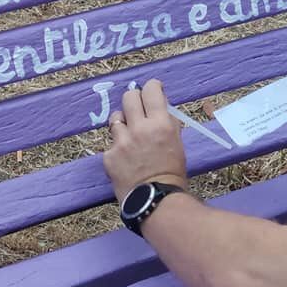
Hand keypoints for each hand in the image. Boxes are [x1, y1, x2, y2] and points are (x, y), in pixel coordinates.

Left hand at [104, 79, 188, 201]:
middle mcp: (140, 128)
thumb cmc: (171, 173)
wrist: (155, 200)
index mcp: (161, 124)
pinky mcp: (109, 155)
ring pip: (115, 118)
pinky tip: (125, 159)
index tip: (152, 90)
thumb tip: (160, 107)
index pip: (151, 90)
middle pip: (129, 97)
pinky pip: (111, 143)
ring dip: (122, 122)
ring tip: (129, 135)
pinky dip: (117, 147)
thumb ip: (167, 123)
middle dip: (133, 99)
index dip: (151, 87)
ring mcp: (122, 142)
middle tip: (137, 108)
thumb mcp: (176, 143)